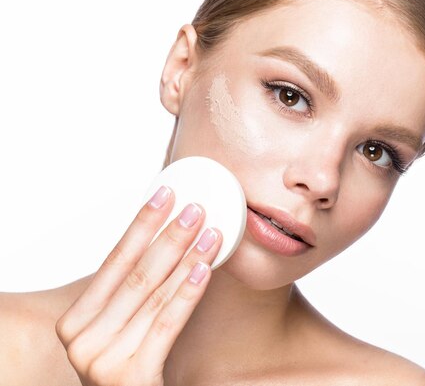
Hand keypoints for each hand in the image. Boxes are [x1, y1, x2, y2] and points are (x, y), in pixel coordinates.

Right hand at [56, 185, 221, 385]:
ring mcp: (102, 361)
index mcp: (75, 321)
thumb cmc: (130, 364)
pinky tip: (204, 269)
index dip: (142, 225)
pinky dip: (187, 294)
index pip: (114, 261)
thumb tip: (164, 235)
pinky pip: (165, 325)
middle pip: (136, 275)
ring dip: (186, 259)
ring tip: (211, 233)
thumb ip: (131, 291)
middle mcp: (81, 340)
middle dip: (169, 237)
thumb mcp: (120, 324)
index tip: (164, 196)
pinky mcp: (130, 379)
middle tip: (196, 209)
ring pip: (154, 296)